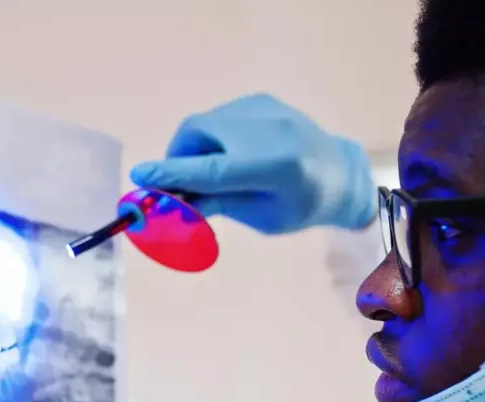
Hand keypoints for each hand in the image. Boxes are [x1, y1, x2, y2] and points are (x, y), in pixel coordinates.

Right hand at [129, 93, 376, 234]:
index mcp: (274, 169)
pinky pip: (220, 117)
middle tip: (178, 183)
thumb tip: (172, 202)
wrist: (342, 173)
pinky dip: (211, 138)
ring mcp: (264, 109)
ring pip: (205, 123)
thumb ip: (219, 204)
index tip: (141, 177)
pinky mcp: (261, 100)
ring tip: (209, 173)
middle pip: (198, 134)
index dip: (173, 174)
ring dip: (195, 149)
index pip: (212, 170)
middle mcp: (268, 131)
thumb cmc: (302, 206)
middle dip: (179, 158)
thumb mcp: (263, 217)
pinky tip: (226, 156)